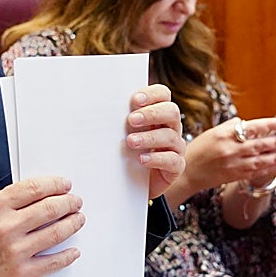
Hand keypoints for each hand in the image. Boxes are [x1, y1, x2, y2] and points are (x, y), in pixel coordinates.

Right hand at [0, 176, 82, 276]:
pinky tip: (72, 251)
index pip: (35, 189)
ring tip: (77, 220)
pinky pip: (52, 262)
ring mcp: (15, 251)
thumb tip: (38, 194)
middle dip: (68, 203)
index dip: (55, 185)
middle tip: (75, 202)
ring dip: (72, 224)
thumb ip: (7, 201)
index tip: (64, 185)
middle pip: (50, 209)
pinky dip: (67, 255)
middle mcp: (6, 227)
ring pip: (56, 233)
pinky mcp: (21, 273)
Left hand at [126, 85, 185, 200]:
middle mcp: (171, 127)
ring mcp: (176, 146)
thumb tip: (99, 106)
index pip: (163, 95)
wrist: (137, 182)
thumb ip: (119, 119)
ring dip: (149, 137)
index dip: (151, 94)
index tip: (134, 100)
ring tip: (130, 142)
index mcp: (159, 113)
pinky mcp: (176, 166)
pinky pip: (172, 160)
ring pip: (170, 136)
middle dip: (151, 114)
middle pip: (171, 112)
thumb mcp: (123, 132)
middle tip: (131, 120)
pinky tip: (141, 159)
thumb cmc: (128, 151)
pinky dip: (156, 158)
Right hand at [174, 112, 275, 202]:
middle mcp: (231, 149)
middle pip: (261, 144)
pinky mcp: (236, 176)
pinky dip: (269, 167)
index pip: (253, 127)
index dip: (270, 125)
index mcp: (225, 135)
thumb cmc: (198, 149)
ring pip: (262, 159)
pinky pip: (256, 171)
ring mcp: (234, 164)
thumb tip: (246, 123)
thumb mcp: (212, 132)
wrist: (187, 172)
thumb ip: (231, 126)